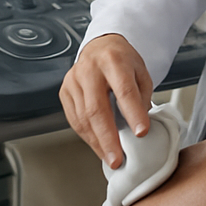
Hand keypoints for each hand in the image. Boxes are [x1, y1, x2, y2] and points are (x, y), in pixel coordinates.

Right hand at [59, 33, 153, 168]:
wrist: (100, 47)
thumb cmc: (122, 61)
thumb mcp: (141, 72)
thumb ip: (141, 97)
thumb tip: (138, 128)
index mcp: (114, 60)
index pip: (124, 90)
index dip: (133, 113)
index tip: (141, 133)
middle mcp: (90, 69)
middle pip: (97, 108)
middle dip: (108, 138)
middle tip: (117, 158)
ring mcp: (74, 80)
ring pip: (83, 118)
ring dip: (97, 142)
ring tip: (110, 157)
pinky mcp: (65, 91)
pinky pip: (74, 119)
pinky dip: (87, 136)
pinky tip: (98, 145)